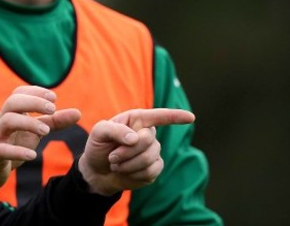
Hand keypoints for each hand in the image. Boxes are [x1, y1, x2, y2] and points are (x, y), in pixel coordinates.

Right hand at [0, 86, 80, 189]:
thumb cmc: (13, 144)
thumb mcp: (35, 132)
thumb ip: (54, 122)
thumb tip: (78, 112)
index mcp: (11, 113)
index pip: (18, 93)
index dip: (35, 92)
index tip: (54, 97)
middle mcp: (1, 121)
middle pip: (12, 102)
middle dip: (33, 102)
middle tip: (52, 109)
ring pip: (6, 121)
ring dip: (28, 123)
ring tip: (46, 131)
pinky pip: (2, 150)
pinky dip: (17, 151)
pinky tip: (33, 155)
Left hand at [78, 108, 194, 195]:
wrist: (98, 171)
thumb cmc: (98, 146)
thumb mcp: (98, 133)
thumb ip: (115, 130)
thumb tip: (136, 138)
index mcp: (137, 119)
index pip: (159, 116)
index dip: (175, 116)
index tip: (191, 118)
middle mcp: (148, 133)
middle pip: (148, 140)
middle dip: (127, 151)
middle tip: (112, 156)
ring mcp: (153, 151)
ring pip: (149, 158)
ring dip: (128, 164)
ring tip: (116, 164)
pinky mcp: (154, 168)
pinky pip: (151, 171)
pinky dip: (134, 174)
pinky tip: (125, 172)